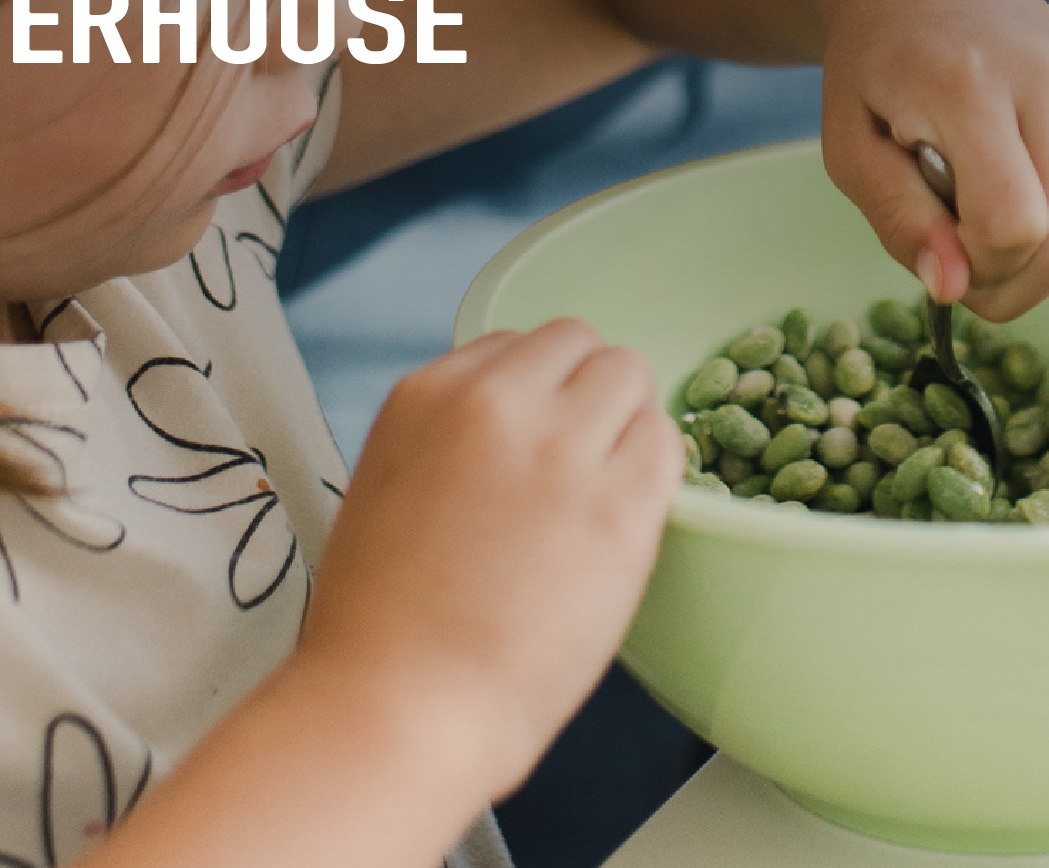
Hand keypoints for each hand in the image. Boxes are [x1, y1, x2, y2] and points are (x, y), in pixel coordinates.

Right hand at [299, 318, 681, 800]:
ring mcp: (563, 449)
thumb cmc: (382, 627)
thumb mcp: (386, 489)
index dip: (535, 392)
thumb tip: (504, 435)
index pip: (512, 345)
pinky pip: (667, 441)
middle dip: (587, 391)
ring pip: (629, 374)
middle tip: (583, 457)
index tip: (537, 436)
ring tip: (607, 485)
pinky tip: (630, 511)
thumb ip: (446, 442)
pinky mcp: (621, 504)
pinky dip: (657, 465)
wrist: (403, 704)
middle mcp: (498, 403)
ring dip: (626, 420)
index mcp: (428, 396)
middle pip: (578, 344)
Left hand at [816, 0, 1048, 321]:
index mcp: (968, 86)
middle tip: (953, 264)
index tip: (933, 255)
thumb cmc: (869, 67)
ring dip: (1018, 246)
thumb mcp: (850, 148)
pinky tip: (994, 167)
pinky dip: (1037, 209)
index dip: (976, 269)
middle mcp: (1045, 80)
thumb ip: (899, 221)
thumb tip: (952, 289)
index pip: (1012, 224)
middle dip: (1009, 283)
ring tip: (960, 195)